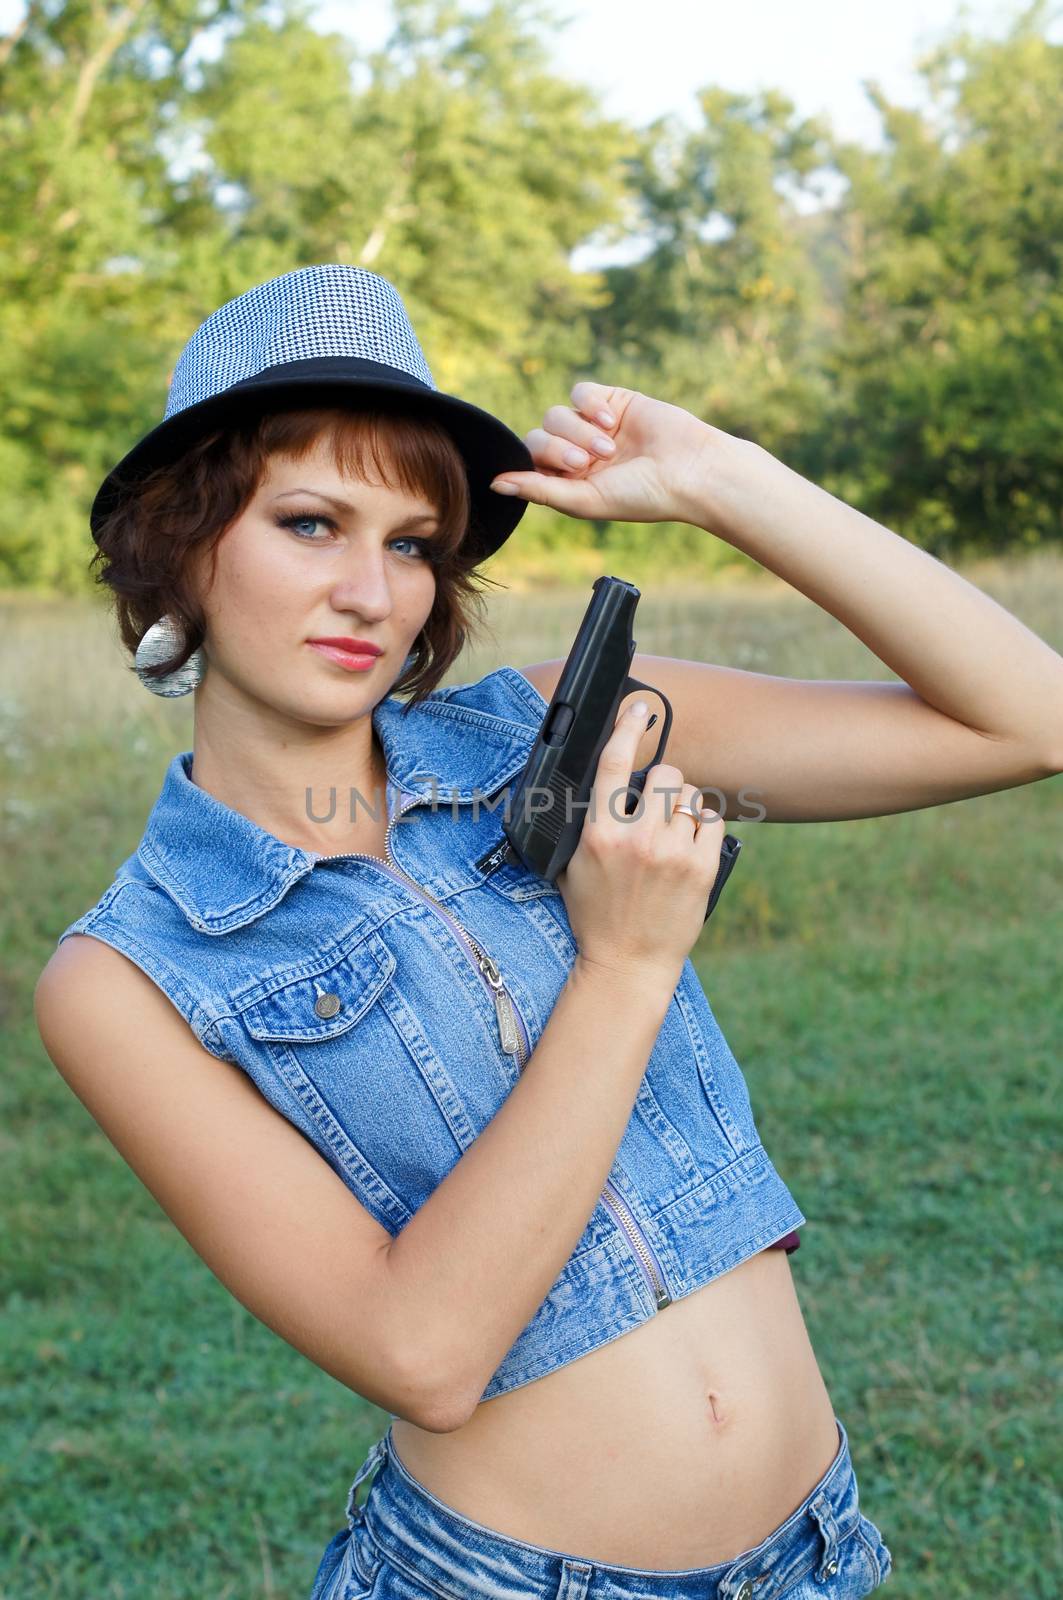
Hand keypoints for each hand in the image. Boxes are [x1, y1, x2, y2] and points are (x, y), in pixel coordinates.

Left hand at [489, 381, 720, 524]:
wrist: (688, 470)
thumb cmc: (641, 495)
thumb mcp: (584, 500)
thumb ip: (538, 490)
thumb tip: (494, 484)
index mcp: (568, 481)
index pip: (530, 463)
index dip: (542, 463)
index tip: (571, 472)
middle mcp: (577, 453)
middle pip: (538, 437)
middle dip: (559, 448)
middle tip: (588, 462)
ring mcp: (593, 426)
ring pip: (556, 414)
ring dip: (580, 431)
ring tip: (610, 447)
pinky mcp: (611, 400)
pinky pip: (580, 392)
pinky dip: (591, 406)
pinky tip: (614, 421)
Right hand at [555, 697, 725, 985]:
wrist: (627, 964)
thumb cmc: (596, 915)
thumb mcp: (572, 867)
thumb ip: (584, 825)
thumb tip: (597, 785)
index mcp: (599, 834)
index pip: (613, 765)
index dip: (626, 729)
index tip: (639, 709)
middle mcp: (637, 839)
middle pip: (665, 774)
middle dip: (663, 784)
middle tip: (657, 807)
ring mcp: (672, 853)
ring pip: (690, 797)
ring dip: (682, 808)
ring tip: (671, 836)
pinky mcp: (701, 868)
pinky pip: (711, 822)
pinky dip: (702, 828)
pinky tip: (689, 847)